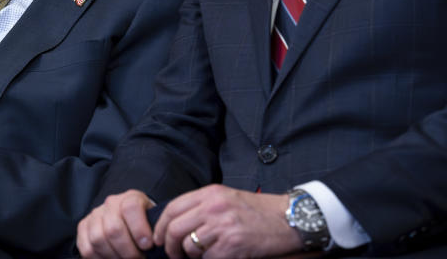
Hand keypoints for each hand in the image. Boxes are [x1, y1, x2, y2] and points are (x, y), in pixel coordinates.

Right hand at [77, 189, 155, 257]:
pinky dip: (99, 258)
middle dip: (128, 251)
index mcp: (131, 198)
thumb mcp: (153, 221)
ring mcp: (95, 214)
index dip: (139, 229)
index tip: (148, 246)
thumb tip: (156, 246)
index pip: (130, 208)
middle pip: (113, 228)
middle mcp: (111, 203)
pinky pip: (86, 248)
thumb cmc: (144, 223)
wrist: (129, 219)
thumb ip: (154, 229)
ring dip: (113, 256)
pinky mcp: (83, 227)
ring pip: (98, 239)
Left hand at [153, 185, 297, 257]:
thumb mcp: (226, 198)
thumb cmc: (257, 211)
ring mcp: (223, 226)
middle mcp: (213, 207)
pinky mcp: (233, 245)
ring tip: (201, 256)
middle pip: (175, 229)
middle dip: (170, 246)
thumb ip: (202, 206)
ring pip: (189, 247)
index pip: (172, 208)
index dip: (160, 226)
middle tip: (174, 254)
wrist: (288, 219)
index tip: (158, 238)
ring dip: (191, 256)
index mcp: (210, 194)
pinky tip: (219, 256)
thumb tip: (175, 224)